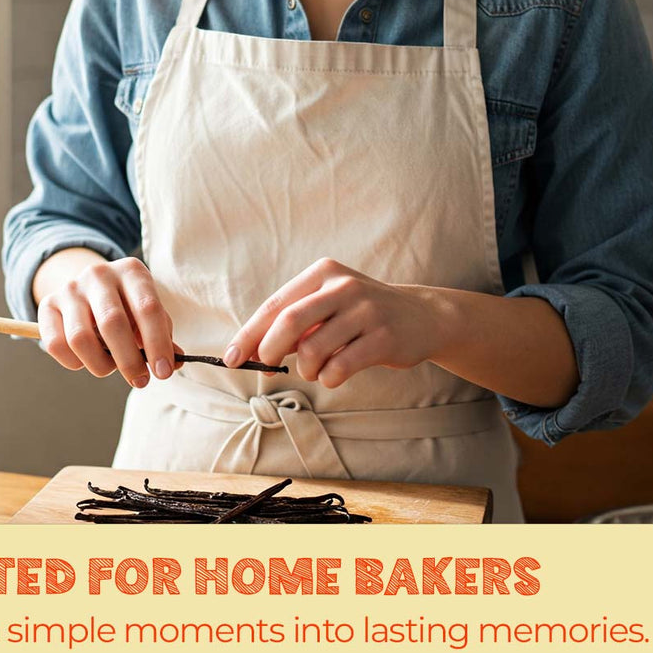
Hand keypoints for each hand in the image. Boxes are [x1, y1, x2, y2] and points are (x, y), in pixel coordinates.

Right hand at [36, 256, 179, 387]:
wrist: (89, 287)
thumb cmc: (128, 305)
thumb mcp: (147, 311)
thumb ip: (161, 335)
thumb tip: (173, 364)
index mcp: (131, 271)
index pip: (147, 308)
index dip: (157, 343)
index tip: (163, 371)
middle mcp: (99, 274)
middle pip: (112, 323)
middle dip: (129, 360)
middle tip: (140, 381)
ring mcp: (70, 289)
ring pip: (80, 338)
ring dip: (100, 364)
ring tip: (110, 368)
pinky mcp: (47, 305)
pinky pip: (55, 345)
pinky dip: (73, 363)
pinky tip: (86, 362)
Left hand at [224, 258, 446, 387]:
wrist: (421, 316)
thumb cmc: (361, 314)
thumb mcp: (329, 304)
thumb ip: (295, 321)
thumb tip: (251, 352)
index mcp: (323, 273)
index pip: (276, 305)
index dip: (249, 334)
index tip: (231, 358)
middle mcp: (344, 287)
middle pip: (289, 322)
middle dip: (269, 350)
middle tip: (268, 366)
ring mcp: (366, 311)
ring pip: (313, 351)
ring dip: (305, 370)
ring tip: (315, 370)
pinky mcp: (383, 338)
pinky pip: (339, 368)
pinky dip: (328, 379)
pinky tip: (335, 375)